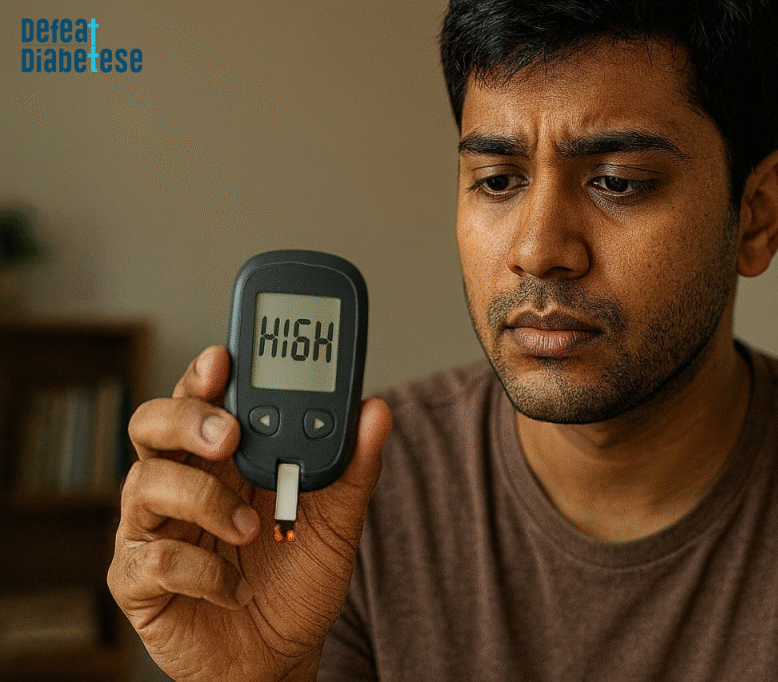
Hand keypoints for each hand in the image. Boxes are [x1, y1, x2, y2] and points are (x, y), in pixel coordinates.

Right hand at [108, 346, 390, 680]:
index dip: (203, 373)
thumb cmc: (298, 577)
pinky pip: (150, 558)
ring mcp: (153, 529)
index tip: (223, 358)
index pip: (203, 398)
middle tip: (229, 435)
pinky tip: (235, 588)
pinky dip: (199, 571)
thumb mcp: (337, 520)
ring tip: (253, 529)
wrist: (281, 656)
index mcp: (223, 457)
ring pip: (144, 484)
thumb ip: (353, 466)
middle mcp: (181, 482)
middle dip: (186, 418)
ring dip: (204, 501)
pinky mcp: (139, 581)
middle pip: (152, 424)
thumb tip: (375, 410)